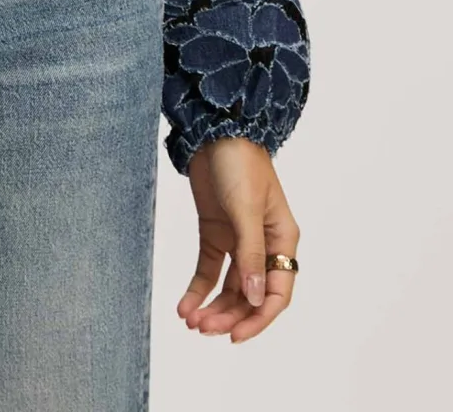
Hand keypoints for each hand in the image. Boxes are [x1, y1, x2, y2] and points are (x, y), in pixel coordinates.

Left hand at [178, 135, 300, 343]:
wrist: (214, 130)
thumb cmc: (239, 163)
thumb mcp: (245, 209)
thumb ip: (250, 254)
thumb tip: (254, 297)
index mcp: (282, 240)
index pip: (277, 292)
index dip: (259, 318)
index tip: (235, 336)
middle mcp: (263, 245)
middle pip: (250, 295)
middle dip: (229, 315)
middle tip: (204, 329)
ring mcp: (238, 240)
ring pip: (229, 287)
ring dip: (213, 307)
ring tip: (192, 321)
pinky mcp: (215, 232)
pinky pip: (209, 270)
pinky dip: (198, 289)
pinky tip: (184, 305)